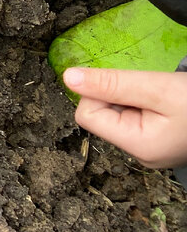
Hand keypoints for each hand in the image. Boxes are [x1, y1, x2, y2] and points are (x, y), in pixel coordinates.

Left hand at [64, 67, 186, 169]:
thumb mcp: (156, 88)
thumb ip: (111, 84)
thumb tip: (69, 78)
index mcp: (136, 146)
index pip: (87, 115)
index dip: (99, 93)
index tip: (126, 86)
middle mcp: (139, 154)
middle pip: (101, 115)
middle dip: (117, 95)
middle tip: (149, 92)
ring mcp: (149, 149)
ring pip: (117, 115)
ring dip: (131, 99)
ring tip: (160, 98)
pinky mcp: (156, 141)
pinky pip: (134, 118)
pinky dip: (143, 105)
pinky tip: (163, 103)